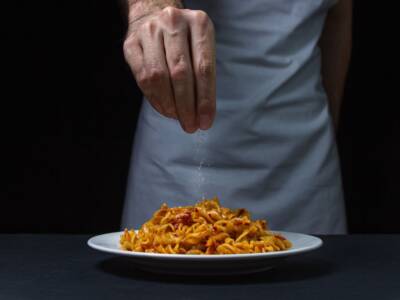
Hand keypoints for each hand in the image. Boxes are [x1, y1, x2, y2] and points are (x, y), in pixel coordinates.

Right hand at [124, 6, 215, 132]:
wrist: (153, 14)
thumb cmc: (185, 39)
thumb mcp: (202, 48)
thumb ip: (204, 77)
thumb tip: (202, 115)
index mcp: (199, 22)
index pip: (204, 68)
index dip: (205, 99)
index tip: (206, 122)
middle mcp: (173, 22)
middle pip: (181, 73)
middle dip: (187, 106)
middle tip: (191, 125)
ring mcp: (149, 31)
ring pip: (159, 77)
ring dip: (169, 104)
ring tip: (177, 117)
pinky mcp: (131, 43)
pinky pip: (142, 77)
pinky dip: (154, 98)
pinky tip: (163, 109)